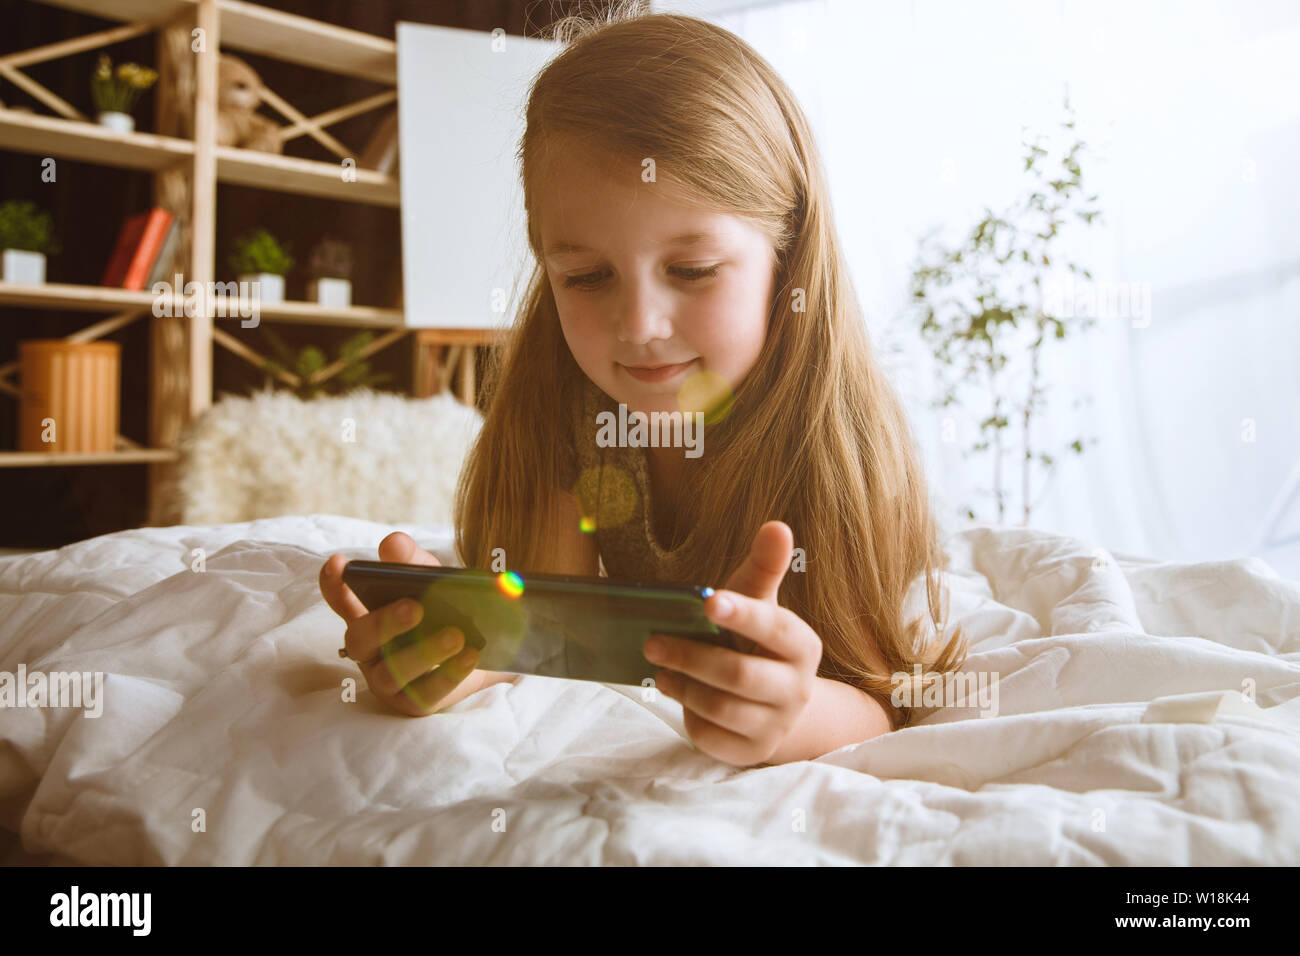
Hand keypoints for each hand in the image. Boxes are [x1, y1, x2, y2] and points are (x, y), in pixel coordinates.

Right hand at [319, 531, 481, 715]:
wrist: (485, 648)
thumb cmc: (445, 609)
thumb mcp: (431, 580)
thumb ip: (411, 562)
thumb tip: (393, 543)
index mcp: (368, 615)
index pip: (341, 600)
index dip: (334, 584)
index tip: (338, 563)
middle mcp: (370, 650)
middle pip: (361, 639)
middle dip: (386, 622)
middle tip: (416, 607)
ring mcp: (388, 679)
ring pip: (392, 671)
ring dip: (424, 652)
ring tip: (456, 635)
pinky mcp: (414, 702)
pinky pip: (426, 693)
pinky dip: (449, 674)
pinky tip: (470, 655)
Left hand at [643, 520, 821, 766]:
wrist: (771, 701)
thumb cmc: (755, 639)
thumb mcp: (758, 603)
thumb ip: (763, 568)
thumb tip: (777, 525)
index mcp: (802, 645)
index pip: (774, 627)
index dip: (742, 614)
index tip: (708, 600)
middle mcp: (798, 688)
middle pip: (739, 675)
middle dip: (690, 656)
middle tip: (651, 640)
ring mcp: (776, 724)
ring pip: (722, 707)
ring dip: (683, 685)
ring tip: (657, 667)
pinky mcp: (751, 751)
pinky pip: (713, 737)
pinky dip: (688, 715)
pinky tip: (675, 692)